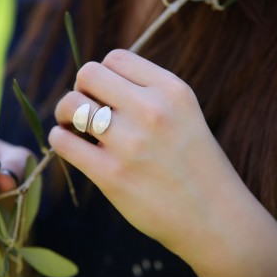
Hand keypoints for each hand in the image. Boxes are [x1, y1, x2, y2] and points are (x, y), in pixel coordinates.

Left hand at [49, 50, 276, 276]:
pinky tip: (71, 146)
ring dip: (65, 114)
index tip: (107, 96)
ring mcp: (130, 142)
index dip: (105, 76)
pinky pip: (64, 142)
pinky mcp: (111, 175)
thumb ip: (148, 93)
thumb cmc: (196, 167)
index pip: (116, 58)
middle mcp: (151, 109)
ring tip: (75, 129)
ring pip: (71, 104)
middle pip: (88, 74)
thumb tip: (95, 82)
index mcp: (172, 90)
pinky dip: (60, 139)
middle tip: (87, 110)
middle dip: (81, 89)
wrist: (216, 218)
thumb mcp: (185, 114)